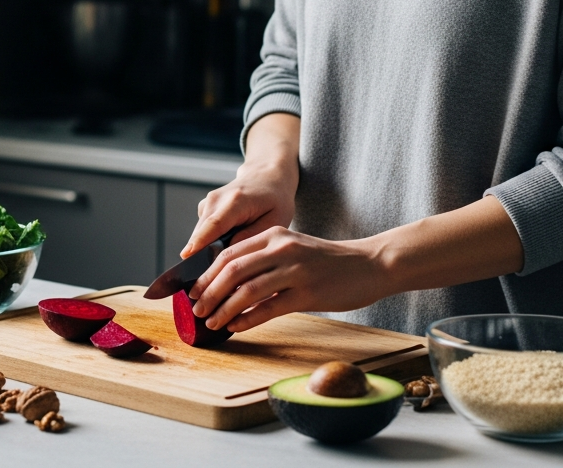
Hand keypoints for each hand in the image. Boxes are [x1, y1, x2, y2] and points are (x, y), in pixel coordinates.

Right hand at [181, 113, 299, 258]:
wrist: (265, 177)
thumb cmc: (274, 200)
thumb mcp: (275, 220)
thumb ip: (252, 237)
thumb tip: (228, 254)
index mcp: (236, 201)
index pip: (214, 224)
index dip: (199, 242)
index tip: (186, 257)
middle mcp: (216, 199)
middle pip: (201, 233)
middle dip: (200, 258)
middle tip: (207, 285)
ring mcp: (207, 203)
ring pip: (199, 235)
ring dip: (205, 253)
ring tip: (222, 269)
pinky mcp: (204, 209)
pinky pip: (202, 233)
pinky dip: (209, 245)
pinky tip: (225, 251)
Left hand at [187, 227, 387, 332]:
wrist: (370, 264)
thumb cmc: (327, 262)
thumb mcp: (292, 249)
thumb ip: (263, 259)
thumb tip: (228, 284)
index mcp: (273, 235)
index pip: (228, 253)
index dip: (206, 274)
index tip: (192, 291)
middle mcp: (281, 248)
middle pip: (232, 270)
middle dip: (209, 293)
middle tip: (196, 310)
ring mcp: (295, 270)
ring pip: (247, 291)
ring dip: (224, 309)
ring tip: (212, 322)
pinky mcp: (308, 293)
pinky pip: (269, 308)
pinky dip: (247, 319)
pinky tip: (235, 327)